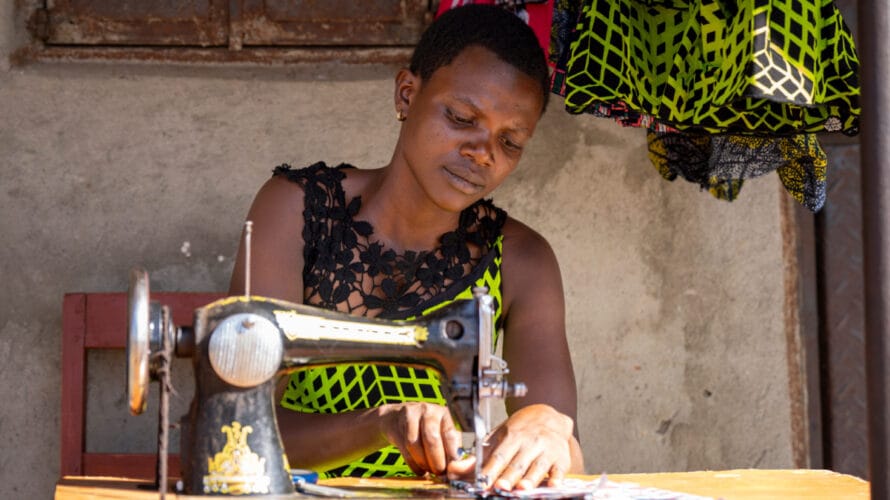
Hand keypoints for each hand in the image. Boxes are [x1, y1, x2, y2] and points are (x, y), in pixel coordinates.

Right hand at [378, 402, 462, 475]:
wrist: (395, 419)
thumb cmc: (424, 428)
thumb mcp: (441, 431)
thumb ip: (451, 445)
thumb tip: (459, 465)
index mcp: (443, 414)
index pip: (450, 435)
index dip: (451, 454)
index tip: (452, 468)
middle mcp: (428, 411)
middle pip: (431, 438)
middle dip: (436, 460)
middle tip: (439, 472)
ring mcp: (411, 416)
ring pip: (415, 444)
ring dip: (423, 462)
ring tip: (428, 471)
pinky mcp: (397, 424)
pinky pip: (404, 448)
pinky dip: (413, 463)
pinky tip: (419, 469)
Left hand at [450, 404, 574, 490]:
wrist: (548, 416)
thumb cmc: (520, 430)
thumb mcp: (498, 436)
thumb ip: (479, 456)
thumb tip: (455, 470)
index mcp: (513, 436)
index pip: (499, 455)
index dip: (491, 469)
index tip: (483, 481)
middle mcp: (530, 442)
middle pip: (517, 463)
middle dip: (508, 476)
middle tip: (500, 487)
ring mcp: (547, 450)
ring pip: (537, 467)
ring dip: (530, 479)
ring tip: (521, 489)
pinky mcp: (561, 459)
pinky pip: (560, 470)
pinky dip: (557, 478)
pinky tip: (553, 485)